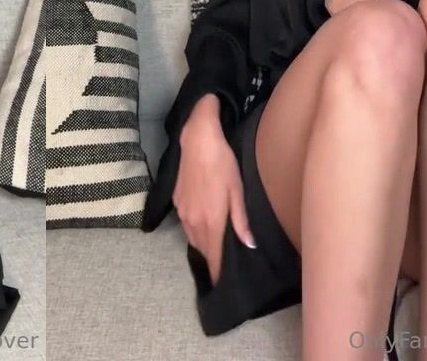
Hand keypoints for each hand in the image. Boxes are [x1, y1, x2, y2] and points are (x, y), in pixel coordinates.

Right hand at [173, 106, 255, 286]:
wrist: (197, 141)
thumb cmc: (222, 164)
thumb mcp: (237, 191)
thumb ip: (241, 220)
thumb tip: (249, 244)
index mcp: (211, 221)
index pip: (213, 256)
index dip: (218, 271)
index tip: (222, 284)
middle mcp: (193, 222)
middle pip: (202, 249)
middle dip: (211, 259)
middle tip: (222, 265)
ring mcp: (182, 212)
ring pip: (193, 238)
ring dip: (203, 245)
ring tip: (214, 249)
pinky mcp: (177, 202)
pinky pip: (187, 224)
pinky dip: (195, 230)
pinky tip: (204, 224)